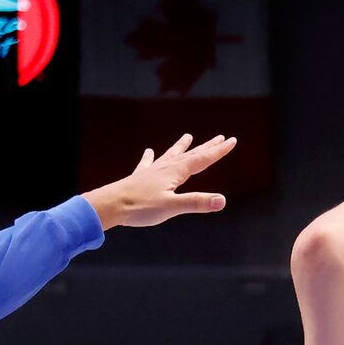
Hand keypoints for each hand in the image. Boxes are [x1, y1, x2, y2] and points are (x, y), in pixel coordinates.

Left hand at [83, 133, 236, 229]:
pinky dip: (150, 157)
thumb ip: (196, 203)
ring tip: (188, 137)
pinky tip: (148, 152)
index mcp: (176, 172)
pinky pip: (147, 164)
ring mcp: (151, 171)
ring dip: (181, 147)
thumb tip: (222, 201)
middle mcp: (165, 167)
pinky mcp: (139, 178)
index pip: (202, 159)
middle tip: (220, 137)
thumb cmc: (140, 207)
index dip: (218, 151)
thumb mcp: (172, 207)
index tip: (232, 140)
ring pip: (171, 155)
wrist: (111, 204)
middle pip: (191, 155)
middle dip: (207, 147)